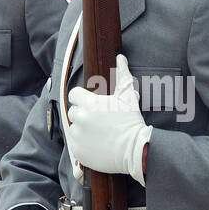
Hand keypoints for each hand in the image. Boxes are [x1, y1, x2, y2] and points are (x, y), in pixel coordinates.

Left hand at [65, 53, 150, 183]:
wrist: (135, 150)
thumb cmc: (132, 121)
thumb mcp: (128, 97)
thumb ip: (122, 76)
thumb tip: (120, 58)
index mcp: (89, 103)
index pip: (73, 95)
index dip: (81, 99)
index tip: (90, 105)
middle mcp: (81, 118)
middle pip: (73, 112)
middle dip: (83, 115)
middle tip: (98, 121)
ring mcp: (78, 136)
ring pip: (73, 128)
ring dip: (82, 130)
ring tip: (98, 134)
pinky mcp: (78, 151)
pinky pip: (74, 145)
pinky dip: (82, 145)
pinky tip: (96, 145)